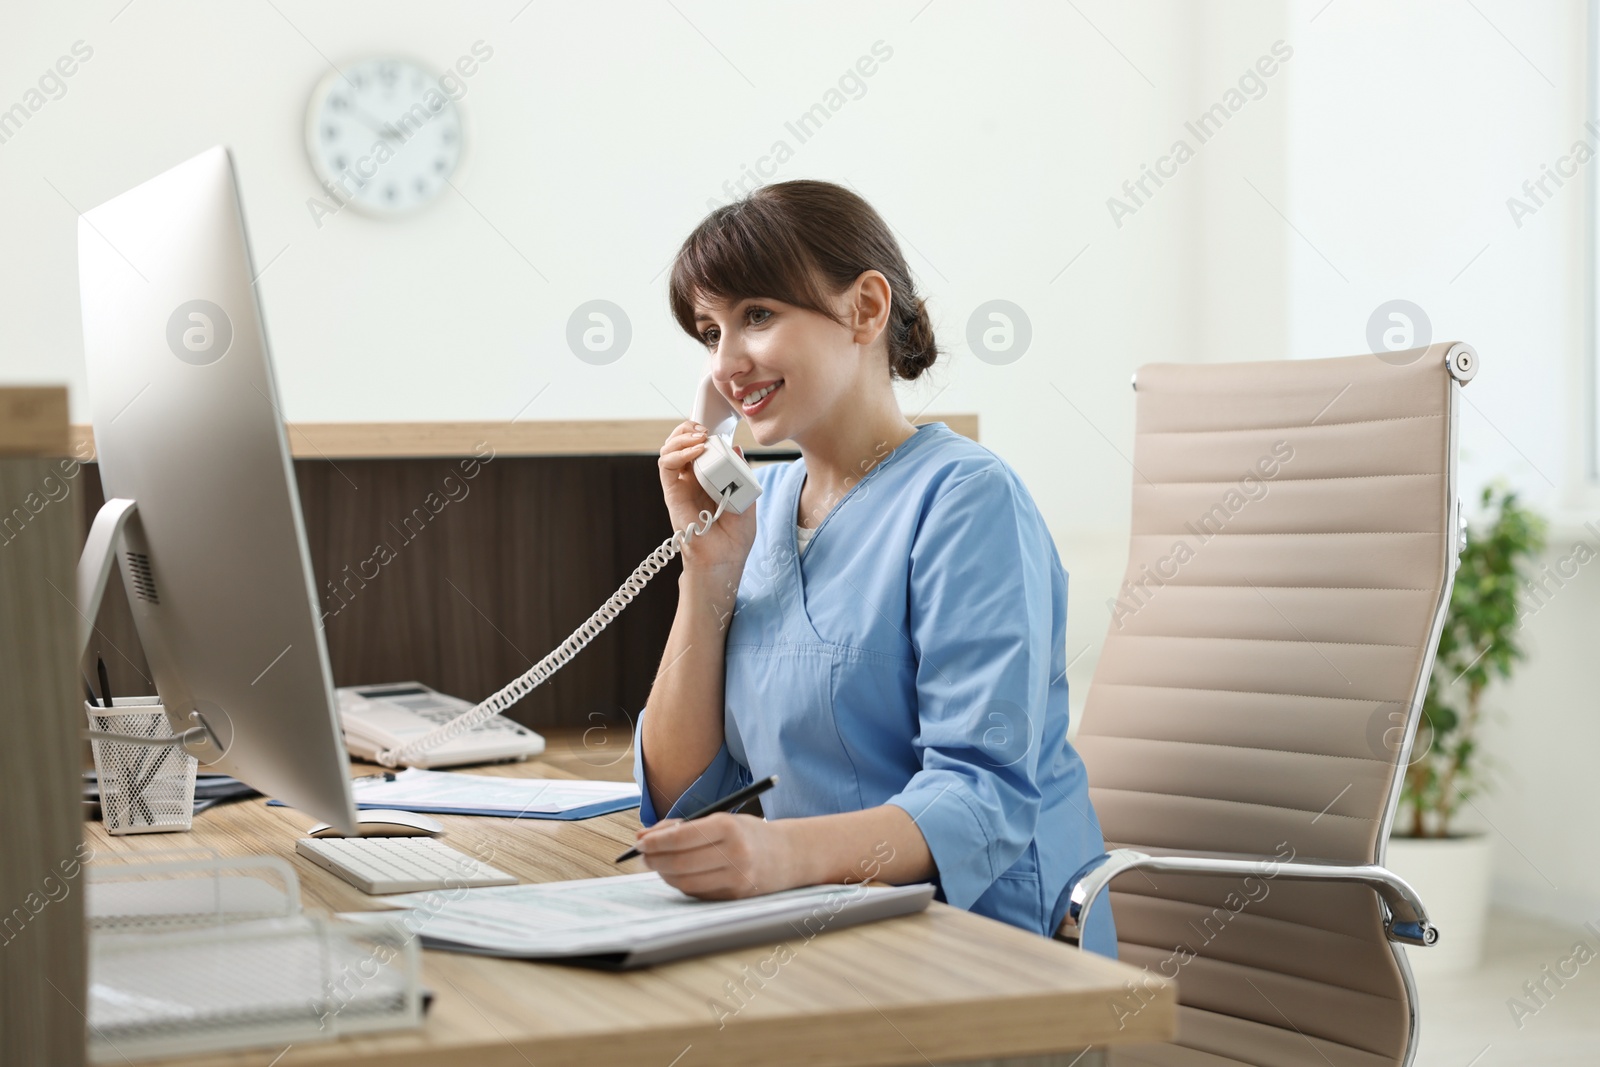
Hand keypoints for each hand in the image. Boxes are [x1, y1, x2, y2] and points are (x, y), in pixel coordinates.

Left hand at [632, 813, 801, 899]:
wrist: (789, 855)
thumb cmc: (747, 833)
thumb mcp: (720, 819)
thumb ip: (682, 827)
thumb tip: (642, 836)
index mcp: (730, 828)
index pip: (682, 837)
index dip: (655, 841)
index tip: (639, 841)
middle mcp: (735, 855)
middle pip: (680, 862)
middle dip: (654, 859)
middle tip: (641, 855)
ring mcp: (736, 880)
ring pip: (685, 882)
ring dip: (664, 874)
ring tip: (657, 863)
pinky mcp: (735, 898)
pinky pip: (697, 893)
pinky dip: (681, 884)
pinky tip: (678, 874)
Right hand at [658, 421, 756, 574]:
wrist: (724, 561)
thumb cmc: (735, 537)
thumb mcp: (747, 499)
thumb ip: (742, 474)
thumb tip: (736, 448)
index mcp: (710, 479)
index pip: (699, 447)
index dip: (702, 432)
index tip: (716, 427)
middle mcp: (692, 480)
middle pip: (681, 444)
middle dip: (689, 429)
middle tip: (704, 428)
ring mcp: (681, 487)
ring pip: (669, 450)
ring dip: (681, 437)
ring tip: (700, 436)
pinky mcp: (672, 494)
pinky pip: (666, 466)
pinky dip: (677, 453)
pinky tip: (695, 450)